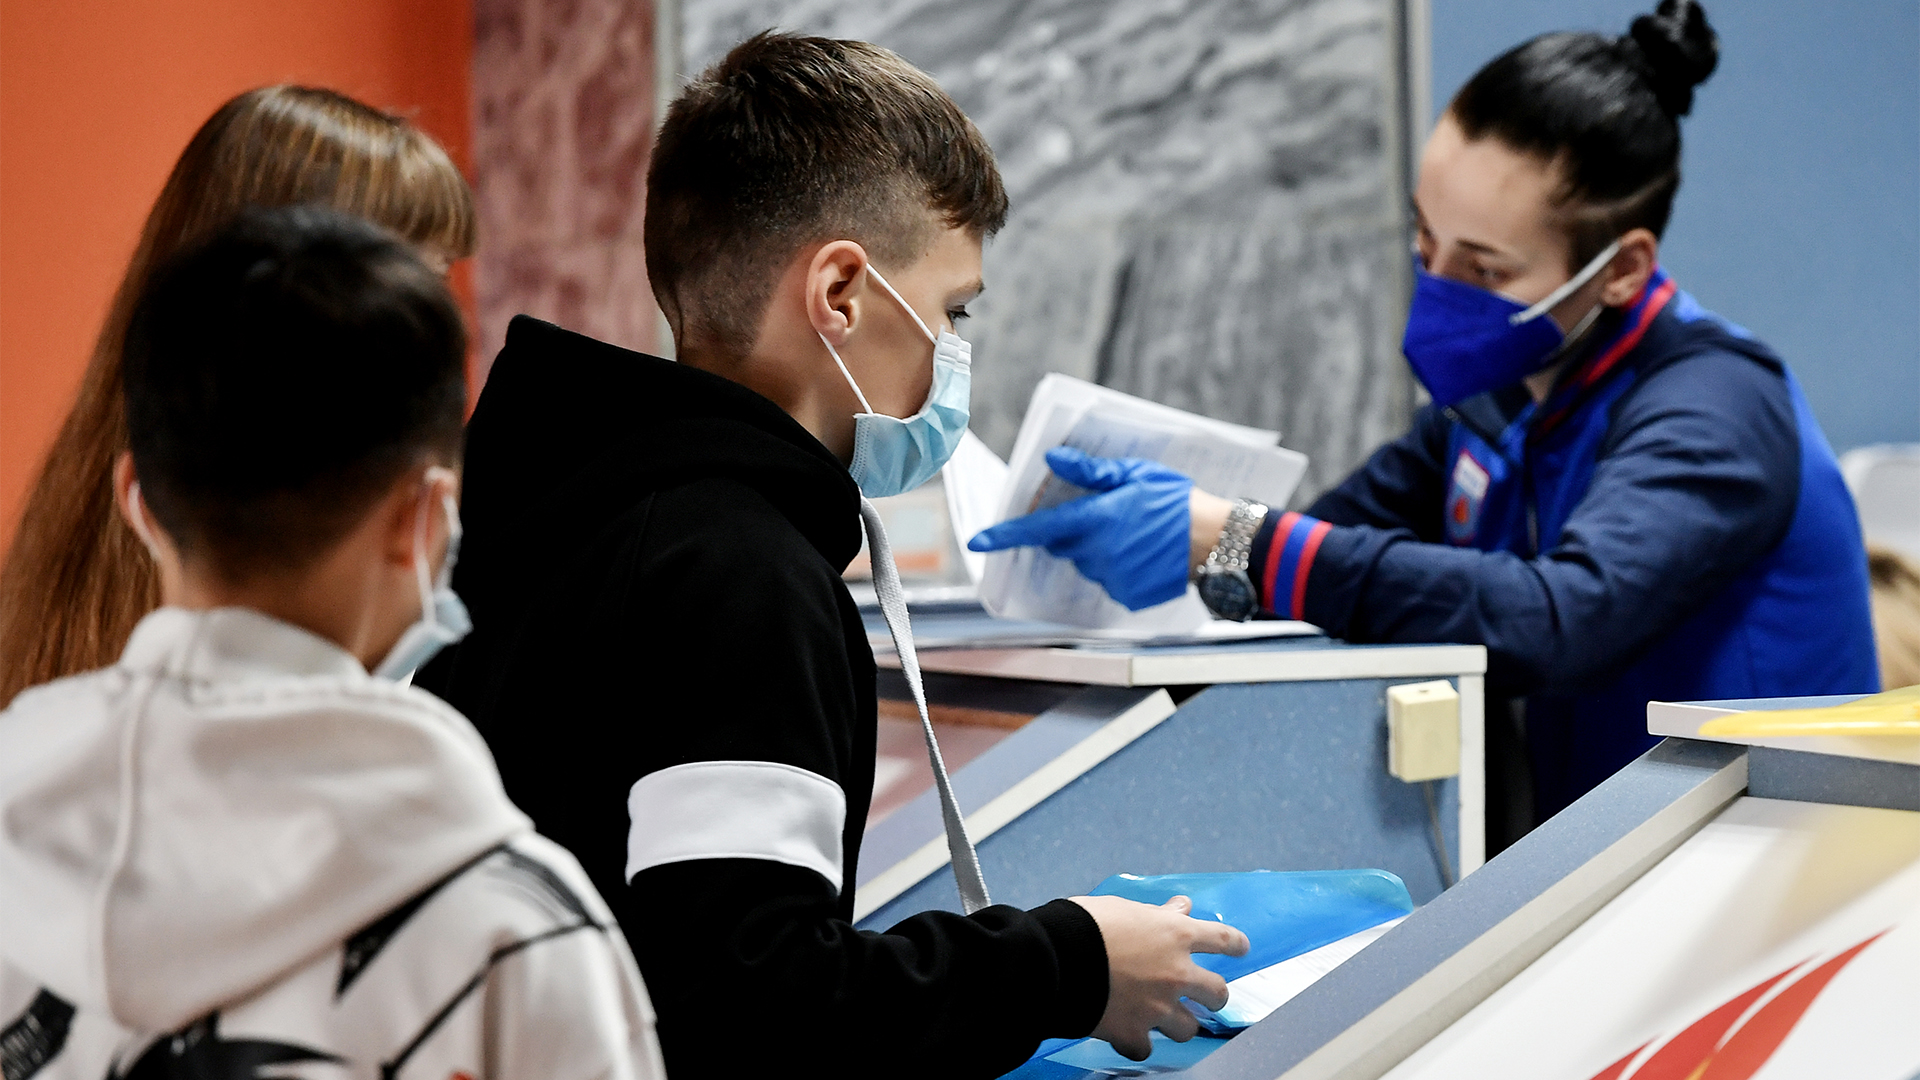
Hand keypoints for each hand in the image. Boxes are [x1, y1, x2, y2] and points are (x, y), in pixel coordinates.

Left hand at [967, 448, 1194, 609]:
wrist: (1219, 542)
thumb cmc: (1178, 502)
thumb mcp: (1136, 475)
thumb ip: (1091, 474)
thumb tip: (1052, 461)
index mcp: (1096, 520)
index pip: (1038, 528)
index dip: (1005, 535)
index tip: (978, 542)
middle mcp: (1098, 553)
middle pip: (1064, 545)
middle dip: (1072, 531)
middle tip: (1105, 514)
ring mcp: (1112, 578)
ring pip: (1087, 564)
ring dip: (1098, 551)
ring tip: (1135, 534)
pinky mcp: (1127, 596)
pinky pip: (1110, 581)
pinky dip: (1119, 569)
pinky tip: (1145, 555)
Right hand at [1070, 894, 1250, 1060]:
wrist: (1056, 958)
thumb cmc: (1085, 925)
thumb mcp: (1125, 908)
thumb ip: (1157, 914)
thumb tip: (1180, 907)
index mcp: (1175, 935)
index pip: (1222, 939)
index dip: (1235, 944)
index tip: (1241, 948)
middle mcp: (1175, 973)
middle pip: (1218, 993)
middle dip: (1215, 995)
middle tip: (1207, 996)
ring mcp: (1158, 1007)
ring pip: (1188, 1028)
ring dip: (1178, 1022)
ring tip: (1164, 1018)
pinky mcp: (1134, 1033)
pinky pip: (1146, 1048)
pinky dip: (1138, 1042)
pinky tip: (1128, 1036)